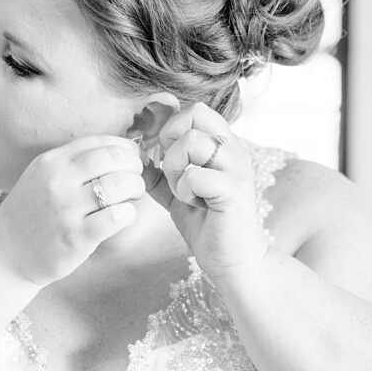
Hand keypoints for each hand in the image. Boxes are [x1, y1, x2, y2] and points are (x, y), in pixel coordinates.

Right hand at [0, 135, 145, 285]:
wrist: (6, 254)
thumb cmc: (31, 215)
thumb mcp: (42, 177)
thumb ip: (74, 163)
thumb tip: (119, 151)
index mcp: (52, 161)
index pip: (101, 142)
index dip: (126, 149)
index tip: (132, 160)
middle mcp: (58, 180)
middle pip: (115, 158)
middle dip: (135, 167)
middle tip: (135, 180)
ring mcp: (67, 209)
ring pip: (120, 184)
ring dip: (135, 189)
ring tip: (131, 199)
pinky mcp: (77, 236)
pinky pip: (118, 216)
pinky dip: (128, 214)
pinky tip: (122, 217)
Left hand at [144, 103, 268, 277]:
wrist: (234, 260)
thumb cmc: (207, 224)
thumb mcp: (176, 192)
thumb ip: (158, 173)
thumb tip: (134, 155)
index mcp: (223, 145)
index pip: (195, 110)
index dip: (170, 128)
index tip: (164, 156)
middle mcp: (234, 150)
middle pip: (195, 114)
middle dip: (171, 141)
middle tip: (172, 170)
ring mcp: (237, 168)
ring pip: (193, 141)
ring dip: (176, 167)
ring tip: (182, 190)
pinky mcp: (235, 191)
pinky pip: (195, 175)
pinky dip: (184, 190)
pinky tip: (193, 204)